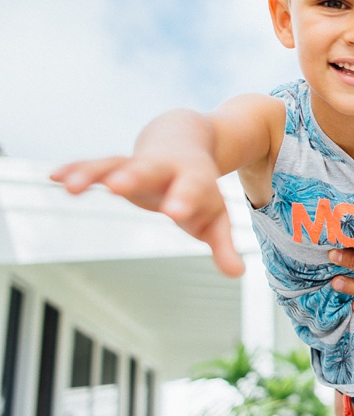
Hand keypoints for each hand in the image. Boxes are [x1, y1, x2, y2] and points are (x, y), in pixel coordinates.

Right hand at [51, 155, 243, 276]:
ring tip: (71, 186)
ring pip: (114, 164)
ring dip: (94, 173)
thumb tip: (237, 273)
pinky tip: (54, 177)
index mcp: (194, 179)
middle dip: (135, 176)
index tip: (176, 212)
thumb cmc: (201, 189)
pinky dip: (76, 170)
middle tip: (118, 185)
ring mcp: (138, 164)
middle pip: (149, 169)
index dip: (184, 199)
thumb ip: (224, 244)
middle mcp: (164, 168)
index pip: (191, 189)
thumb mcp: (215, 216)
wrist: (187, 141)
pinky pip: (94, 166)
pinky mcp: (117, 165)